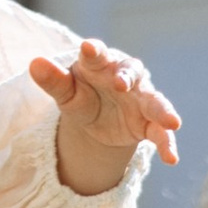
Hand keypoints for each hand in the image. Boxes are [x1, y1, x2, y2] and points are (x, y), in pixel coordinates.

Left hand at [30, 37, 181, 195]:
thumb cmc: (81, 94)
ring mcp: (141, 99)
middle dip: (128, 77)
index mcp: (102, 64)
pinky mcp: (148, 123)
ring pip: (155, 102)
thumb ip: (53, 80)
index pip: (98, 54)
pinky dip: (167, 144)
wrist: (97, 119)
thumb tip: (34, 64)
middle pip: (132, 72)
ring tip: (173, 122)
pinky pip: (161, 133)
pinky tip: (172, 159)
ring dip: (163, 111)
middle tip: (121, 84)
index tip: (88, 48)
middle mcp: (127, 77)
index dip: (94, 51)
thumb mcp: (66, 92)